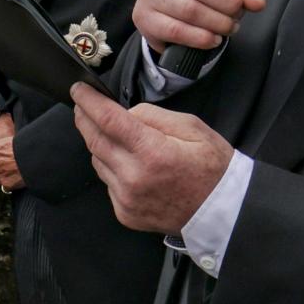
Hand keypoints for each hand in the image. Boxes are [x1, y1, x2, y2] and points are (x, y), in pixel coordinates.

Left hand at [68, 87, 235, 235]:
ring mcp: (127, 199)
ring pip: (98, 162)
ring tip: (117, 137)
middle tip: (83, 105)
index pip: (107, 120)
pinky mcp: (125, 213)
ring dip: (101, 145)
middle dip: (85, 119)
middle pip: (94, 140)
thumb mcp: (191, 128)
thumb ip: (152, 116)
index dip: (88, 101)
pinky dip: (112, 169)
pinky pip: (108, 183)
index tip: (79, 89)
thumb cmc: (213, 168)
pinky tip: (130, 166)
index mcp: (152, 152)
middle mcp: (133, 178)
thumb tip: (124, 114)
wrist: (224, 212)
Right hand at [132, 0, 268, 54]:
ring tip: (228, 26)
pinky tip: (212, 39)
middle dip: (227, 3)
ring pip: (189, 10)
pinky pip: (176, 30)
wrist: (167, 14)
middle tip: (237, 13)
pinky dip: (201, 38)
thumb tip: (256, 2)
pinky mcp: (144, 17)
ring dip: (217, 23)